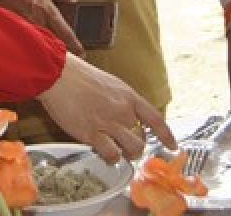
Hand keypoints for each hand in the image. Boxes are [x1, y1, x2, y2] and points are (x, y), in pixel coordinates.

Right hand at [0, 0, 83, 55]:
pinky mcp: (19, 32)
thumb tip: (74, 0)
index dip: (75, 44)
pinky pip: (30, 42)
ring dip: (47, 50)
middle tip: (68, 57)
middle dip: (61, 50)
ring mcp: (28, 28)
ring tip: (51, 56)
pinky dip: (35, 46)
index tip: (82, 53)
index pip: (65, 31)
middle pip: (54, 43)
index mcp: (48, 12)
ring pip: (42, 45)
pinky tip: (36, 50)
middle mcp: (39, 22)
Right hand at [37, 53, 174, 163]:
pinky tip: (102, 151)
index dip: (166, 135)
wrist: (58, 74)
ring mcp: (108, 122)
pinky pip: (112, 154)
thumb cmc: (79, 76)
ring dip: (126, 154)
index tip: (173, 146)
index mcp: (128, 96)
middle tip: (124, 145)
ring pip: (133, 148)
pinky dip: (111, 157)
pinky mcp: (92, 133)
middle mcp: (122, 110)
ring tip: (115, 151)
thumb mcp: (109, 84)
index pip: (155, 119)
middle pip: (142, 138)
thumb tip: (125, 116)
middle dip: (135, 146)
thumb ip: (120, 101)